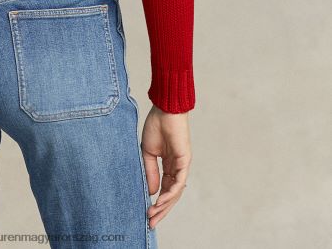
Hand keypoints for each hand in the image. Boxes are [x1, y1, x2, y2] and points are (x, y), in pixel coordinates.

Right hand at [141, 104, 191, 229]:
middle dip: (161, 209)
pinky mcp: (185, 161)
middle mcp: (176, 168)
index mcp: (168, 165)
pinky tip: (160, 200)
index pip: (164, 189)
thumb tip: (151, 192)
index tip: (147, 213)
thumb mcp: (148, 153)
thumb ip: (150, 172)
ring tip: (154, 214)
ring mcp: (181, 165)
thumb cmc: (155, 126)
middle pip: (171, 194)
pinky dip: (170, 193)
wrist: (164, 110)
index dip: (156, 202)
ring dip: (164, 205)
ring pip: (175, 192)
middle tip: (151, 222)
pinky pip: (178, 182)